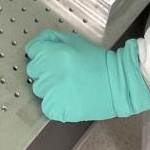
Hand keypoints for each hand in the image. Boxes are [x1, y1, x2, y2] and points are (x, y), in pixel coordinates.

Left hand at [25, 31, 149, 122]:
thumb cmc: (96, 61)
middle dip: (44, 70)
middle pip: (33, 71)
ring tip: (67, 86)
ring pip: (38, 89)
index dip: (41, 53)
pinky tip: (68, 99)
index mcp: (53, 52)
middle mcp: (51, 72)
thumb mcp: (74, 41)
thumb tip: (34, 45)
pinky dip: (54, 105)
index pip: (31, 51)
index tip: (51, 58)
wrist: (117, 83)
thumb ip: (51, 39)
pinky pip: (46, 107)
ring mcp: (53, 92)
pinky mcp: (59, 110)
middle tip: (62, 73)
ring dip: (49, 88)